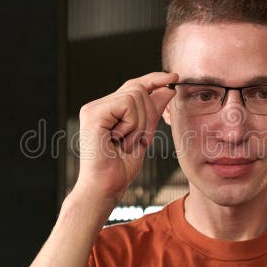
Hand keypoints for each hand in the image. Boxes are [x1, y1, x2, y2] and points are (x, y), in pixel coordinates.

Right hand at [75, 71, 177, 204]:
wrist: (105, 189)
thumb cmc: (120, 168)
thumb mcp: (143, 136)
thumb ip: (152, 112)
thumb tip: (166, 89)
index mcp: (106, 110)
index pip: (133, 86)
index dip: (154, 79)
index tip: (173, 77)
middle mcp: (97, 106)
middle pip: (138, 89)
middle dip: (148, 115)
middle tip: (140, 141)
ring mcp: (93, 109)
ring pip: (135, 96)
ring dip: (140, 124)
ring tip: (126, 143)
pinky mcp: (94, 114)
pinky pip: (127, 105)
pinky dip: (132, 125)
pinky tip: (119, 140)